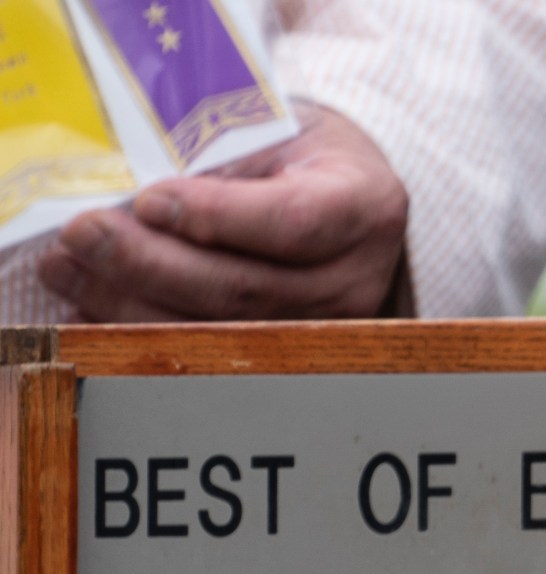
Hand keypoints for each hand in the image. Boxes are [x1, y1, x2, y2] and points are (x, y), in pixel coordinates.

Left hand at [38, 103, 410, 322]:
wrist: (344, 195)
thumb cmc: (303, 154)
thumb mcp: (275, 132)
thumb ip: (221, 164)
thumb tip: (135, 200)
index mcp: (362, 207)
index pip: (296, 223)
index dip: (219, 217)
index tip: (151, 200)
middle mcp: (353, 279)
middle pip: (246, 288)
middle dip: (150, 263)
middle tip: (83, 234)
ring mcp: (323, 327)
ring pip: (219, 329)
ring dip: (130, 301)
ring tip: (68, 267)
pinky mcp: (286, 354)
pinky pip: (205, 351)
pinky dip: (139, 330)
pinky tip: (90, 306)